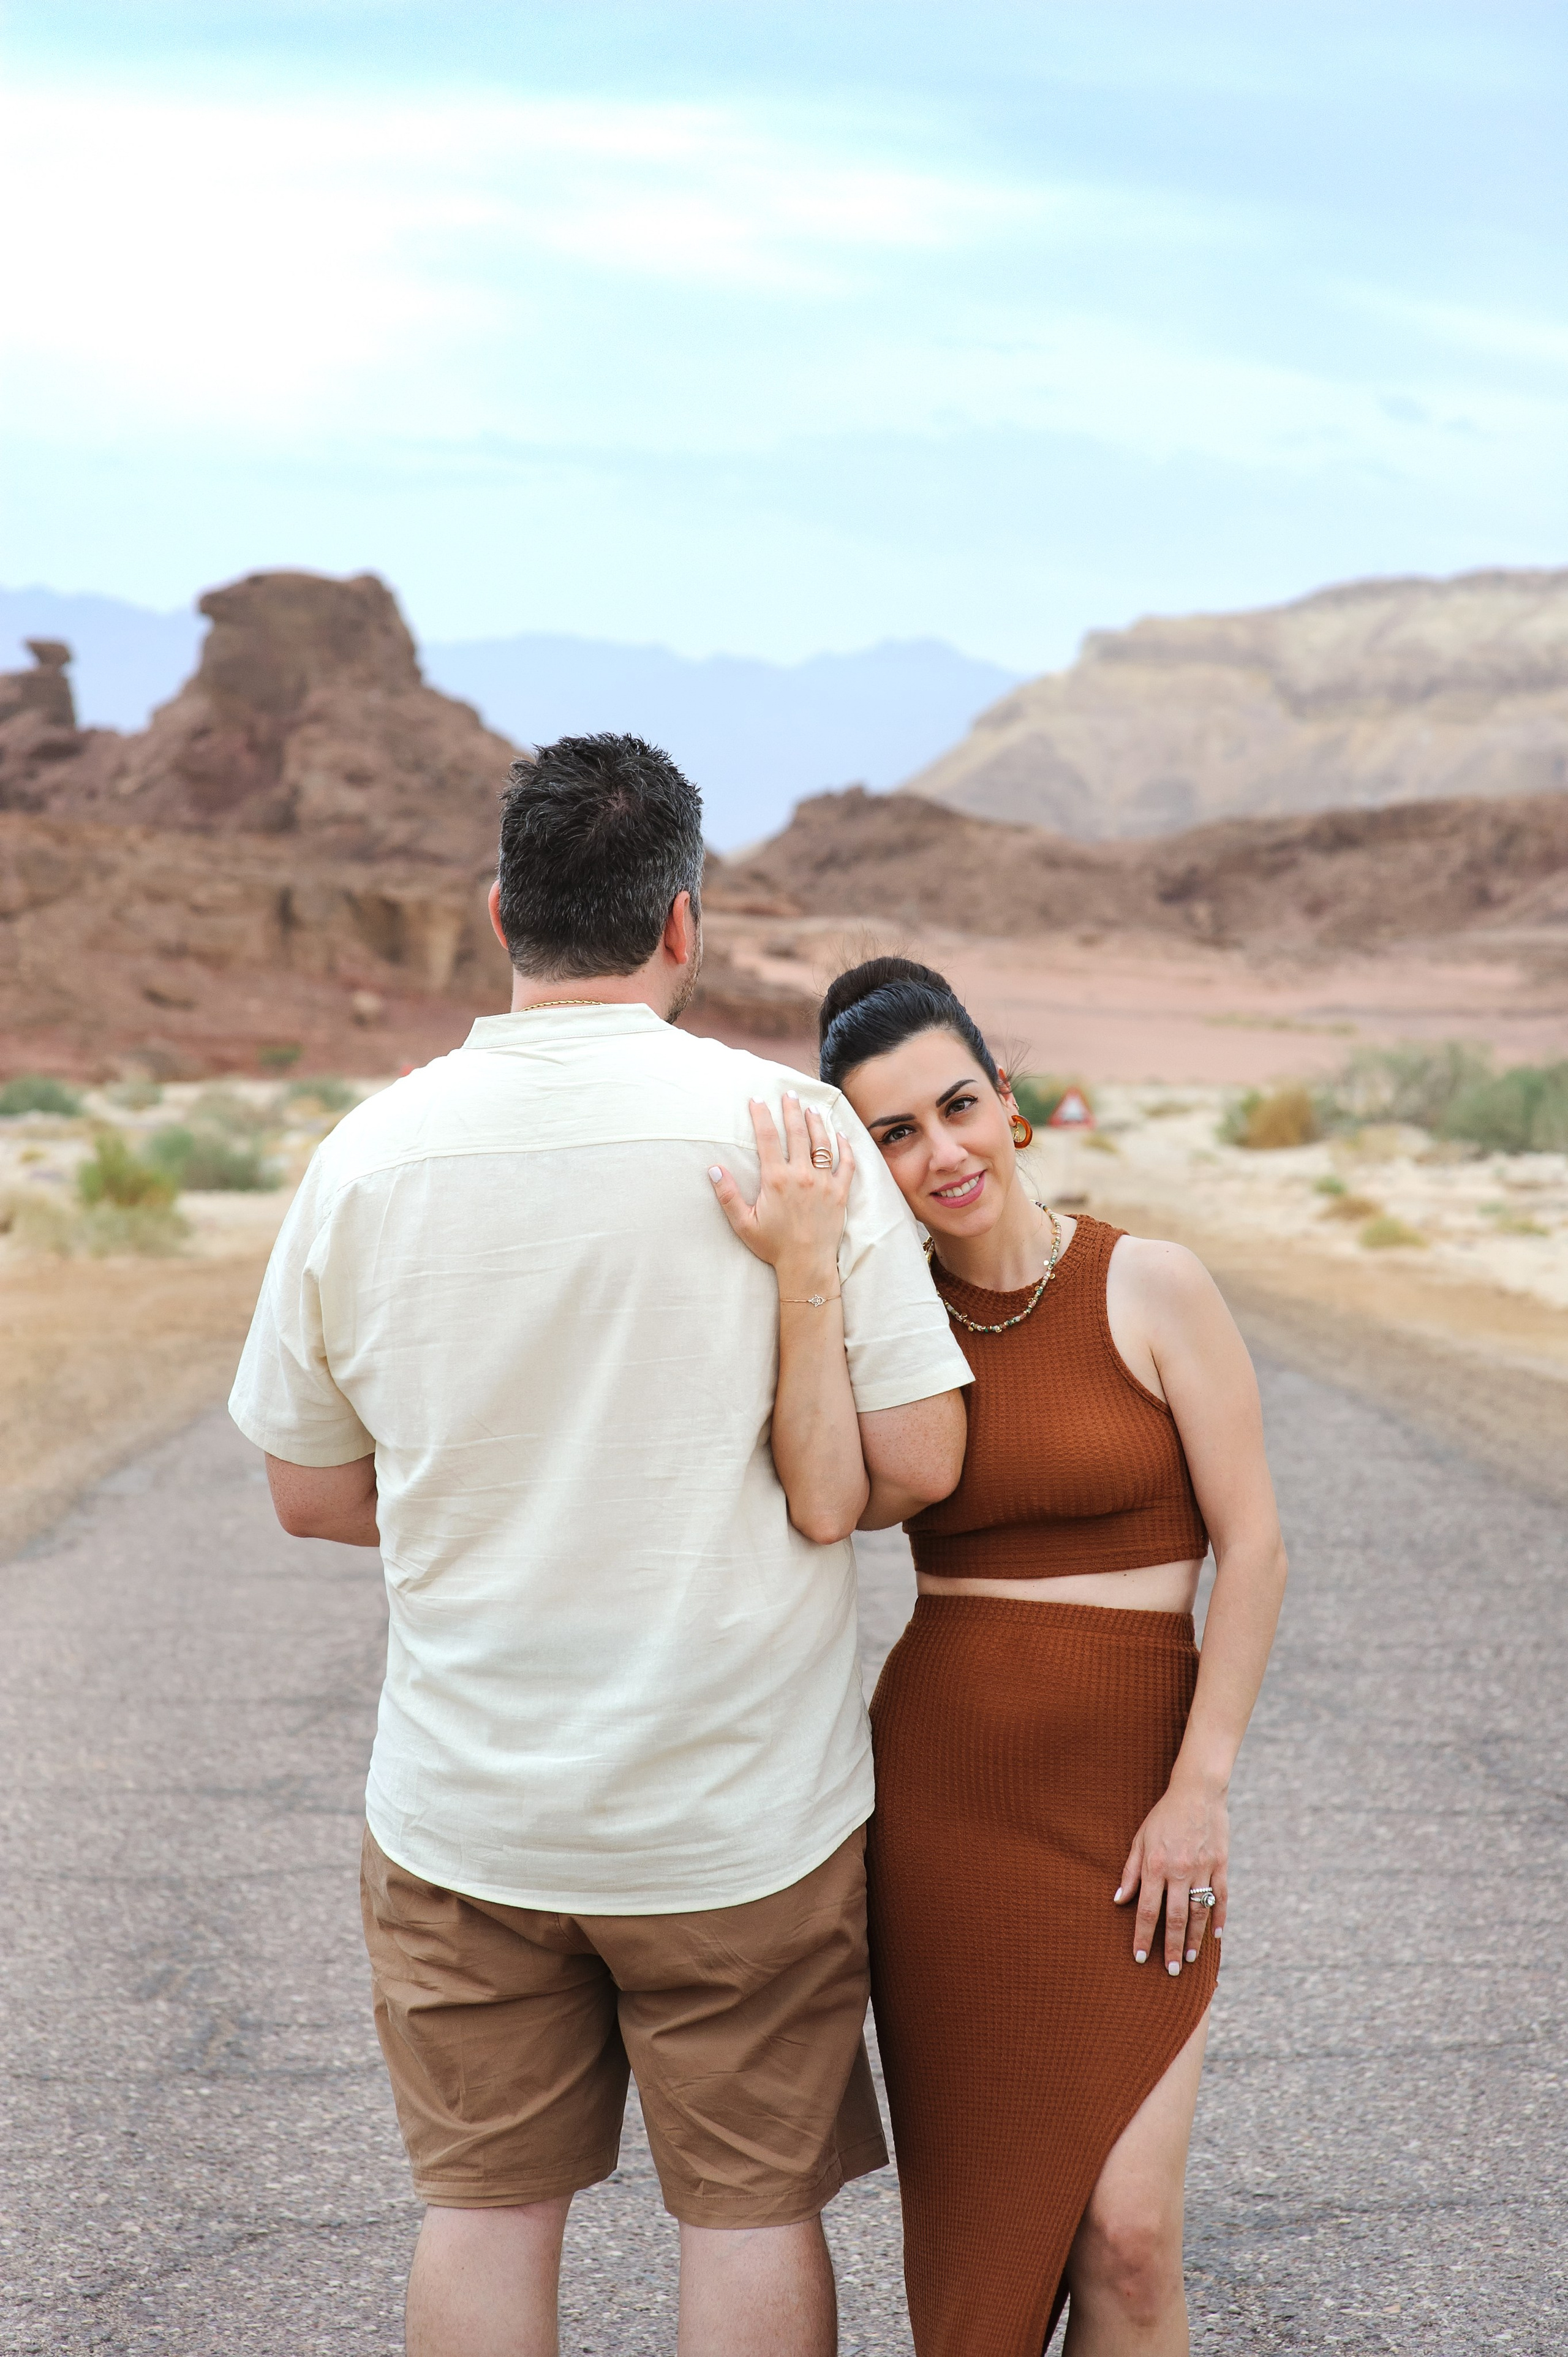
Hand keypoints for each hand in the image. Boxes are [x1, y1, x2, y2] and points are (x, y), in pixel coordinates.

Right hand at [709, 1093, 854, 1282]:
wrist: (807, 1265)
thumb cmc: (773, 1246)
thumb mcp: (743, 1223)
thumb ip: (727, 1195)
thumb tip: (713, 1168)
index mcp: (776, 1179)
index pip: (767, 1138)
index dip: (761, 1116)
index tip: (757, 1100)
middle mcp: (802, 1175)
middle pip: (797, 1133)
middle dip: (792, 1110)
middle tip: (789, 1094)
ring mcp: (824, 1182)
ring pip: (822, 1143)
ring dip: (816, 1122)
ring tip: (811, 1108)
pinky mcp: (840, 1192)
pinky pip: (846, 1163)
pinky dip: (845, 1146)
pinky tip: (840, 1135)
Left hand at [1113, 1774, 1228, 1974]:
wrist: (1197, 1792)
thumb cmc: (1163, 1816)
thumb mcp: (1139, 1839)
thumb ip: (1130, 1871)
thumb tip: (1119, 1900)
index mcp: (1155, 1865)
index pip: (1147, 1910)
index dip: (1143, 1936)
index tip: (1140, 1957)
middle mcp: (1179, 1870)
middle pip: (1175, 1918)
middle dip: (1172, 1947)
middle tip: (1171, 1971)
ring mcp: (1202, 1869)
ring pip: (1199, 1912)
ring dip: (1195, 1939)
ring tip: (1191, 1960)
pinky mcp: (1221, 1865)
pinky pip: (1221, 1897)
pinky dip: (1220, 1918)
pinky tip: (1216, 1936)